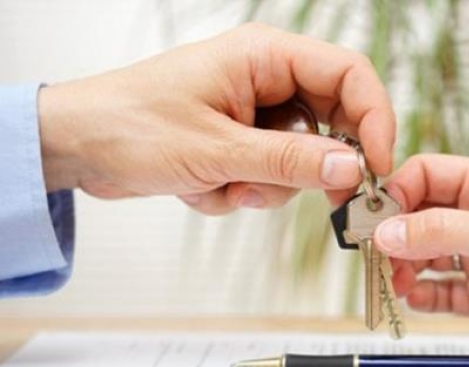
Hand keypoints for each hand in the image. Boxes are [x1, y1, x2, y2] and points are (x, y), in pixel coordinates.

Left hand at [38, 23, 394, 213]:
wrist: (80, 146)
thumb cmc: (132, 126)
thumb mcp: (217, 149)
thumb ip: (288, 160)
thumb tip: (350, 168)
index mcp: (264, 57)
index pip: (349, 76)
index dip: (374, 119)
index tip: (378, 168)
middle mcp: (266, 80)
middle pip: (331, 121)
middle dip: (313, 166)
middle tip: (308, 196)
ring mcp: (254, 114)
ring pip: (299, 159)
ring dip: (264, 186)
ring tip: (220, 186)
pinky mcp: (240, 142)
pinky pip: (268, 175)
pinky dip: (240, 191)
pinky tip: (202, 186)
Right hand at [373, 154, 468, 366]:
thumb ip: (442, 231)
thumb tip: (389, 230)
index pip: (430, 175)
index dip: (399, 191)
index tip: (376, 214)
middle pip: (421, 216)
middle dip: (396, 232)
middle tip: (376, 250)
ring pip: (426, 254)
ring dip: (404, 265)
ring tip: (395, 278)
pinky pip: (441, 291)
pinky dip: (422, 294)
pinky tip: (414, 297)